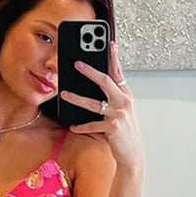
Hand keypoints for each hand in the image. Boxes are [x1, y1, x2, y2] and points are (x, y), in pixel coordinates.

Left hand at [59, 41, 142, 172]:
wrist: (132, 153)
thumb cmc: (124, 132)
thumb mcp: (120, 112)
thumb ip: (110, 99)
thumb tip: (93, 87)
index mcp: (125, 96)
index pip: (119, 72)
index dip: (114, 57)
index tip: (109, 43)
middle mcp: (123, 102)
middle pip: (105, 81)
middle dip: (90, 71)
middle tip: (76, 63)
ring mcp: (118, 114)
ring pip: (93, 103)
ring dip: (76, 98)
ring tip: (63, 93)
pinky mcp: (112, 128)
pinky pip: (92, 125)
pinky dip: (81, 127)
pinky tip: (73, 126)